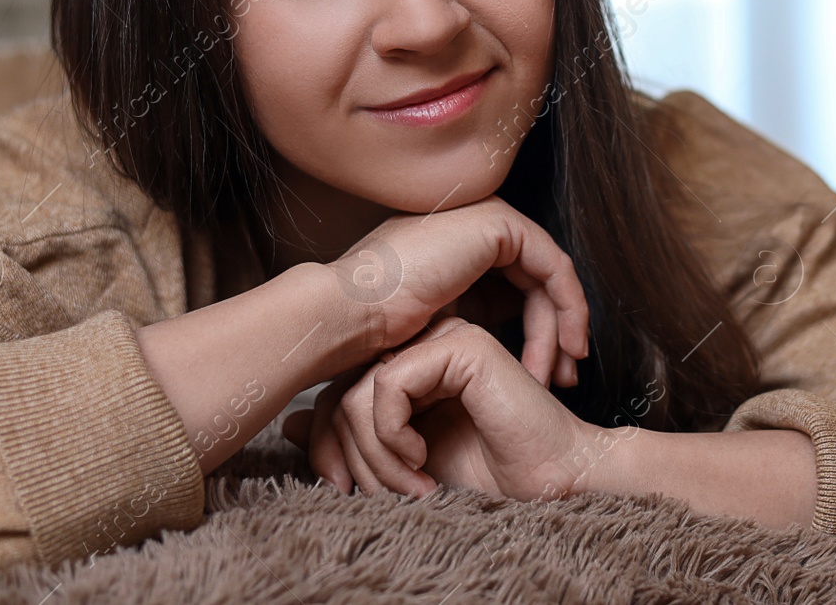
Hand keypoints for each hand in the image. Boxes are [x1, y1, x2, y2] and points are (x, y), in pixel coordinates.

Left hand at [285, 316, 620, 501]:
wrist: (548, 483)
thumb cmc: (486, 474)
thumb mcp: (400, 461)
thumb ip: (351, 438)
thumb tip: (287, 424)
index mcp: (412, 364)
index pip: (337, 392)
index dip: (327, 445)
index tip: (343, 489)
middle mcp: (423, 344)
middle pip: (339, 393)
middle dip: (352, 458)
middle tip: (384, 496)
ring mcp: (443, 338)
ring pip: (356, 391)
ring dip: (375, 456)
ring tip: (412, 486)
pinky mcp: (458, 345)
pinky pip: (386, 385)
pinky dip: (392, 434)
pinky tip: (423, 458)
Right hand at [327, 196, 587, 388]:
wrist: (349, 313)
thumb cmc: (376, 330)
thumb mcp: (437, 327)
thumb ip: (470, 318)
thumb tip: (505, 332)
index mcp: (458, 244)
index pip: (516, 286)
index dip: (536, 333)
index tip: (544, 379)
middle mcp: (474, 224)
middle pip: (536, 283)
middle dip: (555, 335)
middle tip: (564, 381)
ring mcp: (486, 217)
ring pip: (548, 279)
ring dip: (562, 329)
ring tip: (563, 375)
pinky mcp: (499, 224)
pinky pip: (554, 267)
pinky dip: (569, 308)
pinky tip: (566, 348)